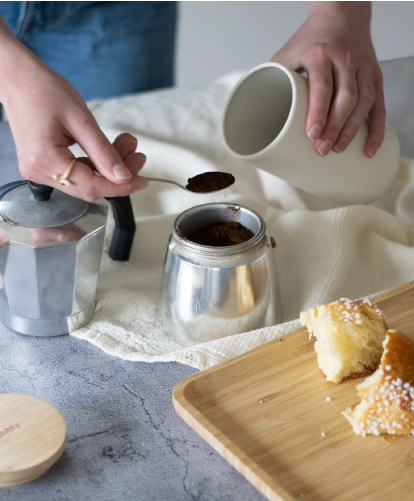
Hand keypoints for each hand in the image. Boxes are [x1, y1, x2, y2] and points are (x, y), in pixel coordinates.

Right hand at [0, 18, 147, 200]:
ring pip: (84, 179)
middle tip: (137, 155)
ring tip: (126, 144)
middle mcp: (39, 171)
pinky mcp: (43, 164)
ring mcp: (39, 170)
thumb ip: (103, 152)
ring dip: (108, 166)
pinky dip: (95, 161)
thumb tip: (123, 176)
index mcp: (45, 161)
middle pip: (89, 186)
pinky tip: (109, 147)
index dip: (121, 186)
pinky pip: (75, 172)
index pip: (92, 187)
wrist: (17, 77)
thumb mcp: (81, 119)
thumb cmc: (42, 89)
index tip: (142, 180)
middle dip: (117, 173)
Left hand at [271, 1, 383, 158]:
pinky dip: (375, 129)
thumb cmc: (310, 40)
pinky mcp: (375, 76)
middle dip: (335, 127)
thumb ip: (275, 79)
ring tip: (338, 149)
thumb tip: (254, 113)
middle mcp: (345, 59)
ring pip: (364, 102)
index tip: (313, 134)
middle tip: (322, 149)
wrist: (341, 15)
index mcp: (320, 54)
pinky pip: (379, 105)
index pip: (322, 86)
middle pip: (345, 98)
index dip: (319, 112)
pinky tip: (368, 149)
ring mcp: (363, 67)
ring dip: (352, 129)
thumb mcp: (288, 53)